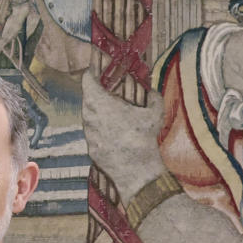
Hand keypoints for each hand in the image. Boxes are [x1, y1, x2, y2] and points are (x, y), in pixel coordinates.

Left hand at [80, 71, 162, 199]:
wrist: (137, 171)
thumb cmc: (144, 138)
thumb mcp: (155, 113)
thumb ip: (153, 98)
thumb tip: (152, 92)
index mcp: (101, 104)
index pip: (88, 82)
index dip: (90, 74)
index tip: (94, 71)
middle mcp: (90, 118)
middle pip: (87, 100)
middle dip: (94, 94)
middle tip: (104, 91)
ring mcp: (89, 135)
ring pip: (89, 118)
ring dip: (96, 113)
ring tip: (109, 112)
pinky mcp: (91, 150)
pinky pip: (93, 135)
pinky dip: (99, 131)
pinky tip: (111, 133)